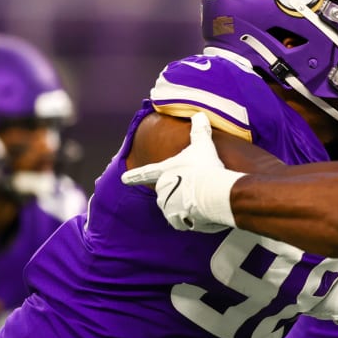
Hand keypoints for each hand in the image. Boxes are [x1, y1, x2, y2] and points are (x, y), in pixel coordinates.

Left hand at [121, 112, 240, 232]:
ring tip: (203, 199)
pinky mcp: (176, 221)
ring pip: (176, 208)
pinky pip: (183, 222)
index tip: (124, 179)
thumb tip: (200, 115)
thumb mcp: (203, 145)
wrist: (213, 192)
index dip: (134, 175)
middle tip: (197, 187)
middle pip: (169, 192)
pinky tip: (202, 212)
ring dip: (186, 206)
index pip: (145, 173)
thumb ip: (199, 130)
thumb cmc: (206, 167)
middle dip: (180, 191)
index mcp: (163, 171)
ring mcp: (167, 207)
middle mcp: (161, 190)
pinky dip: (192, 219)